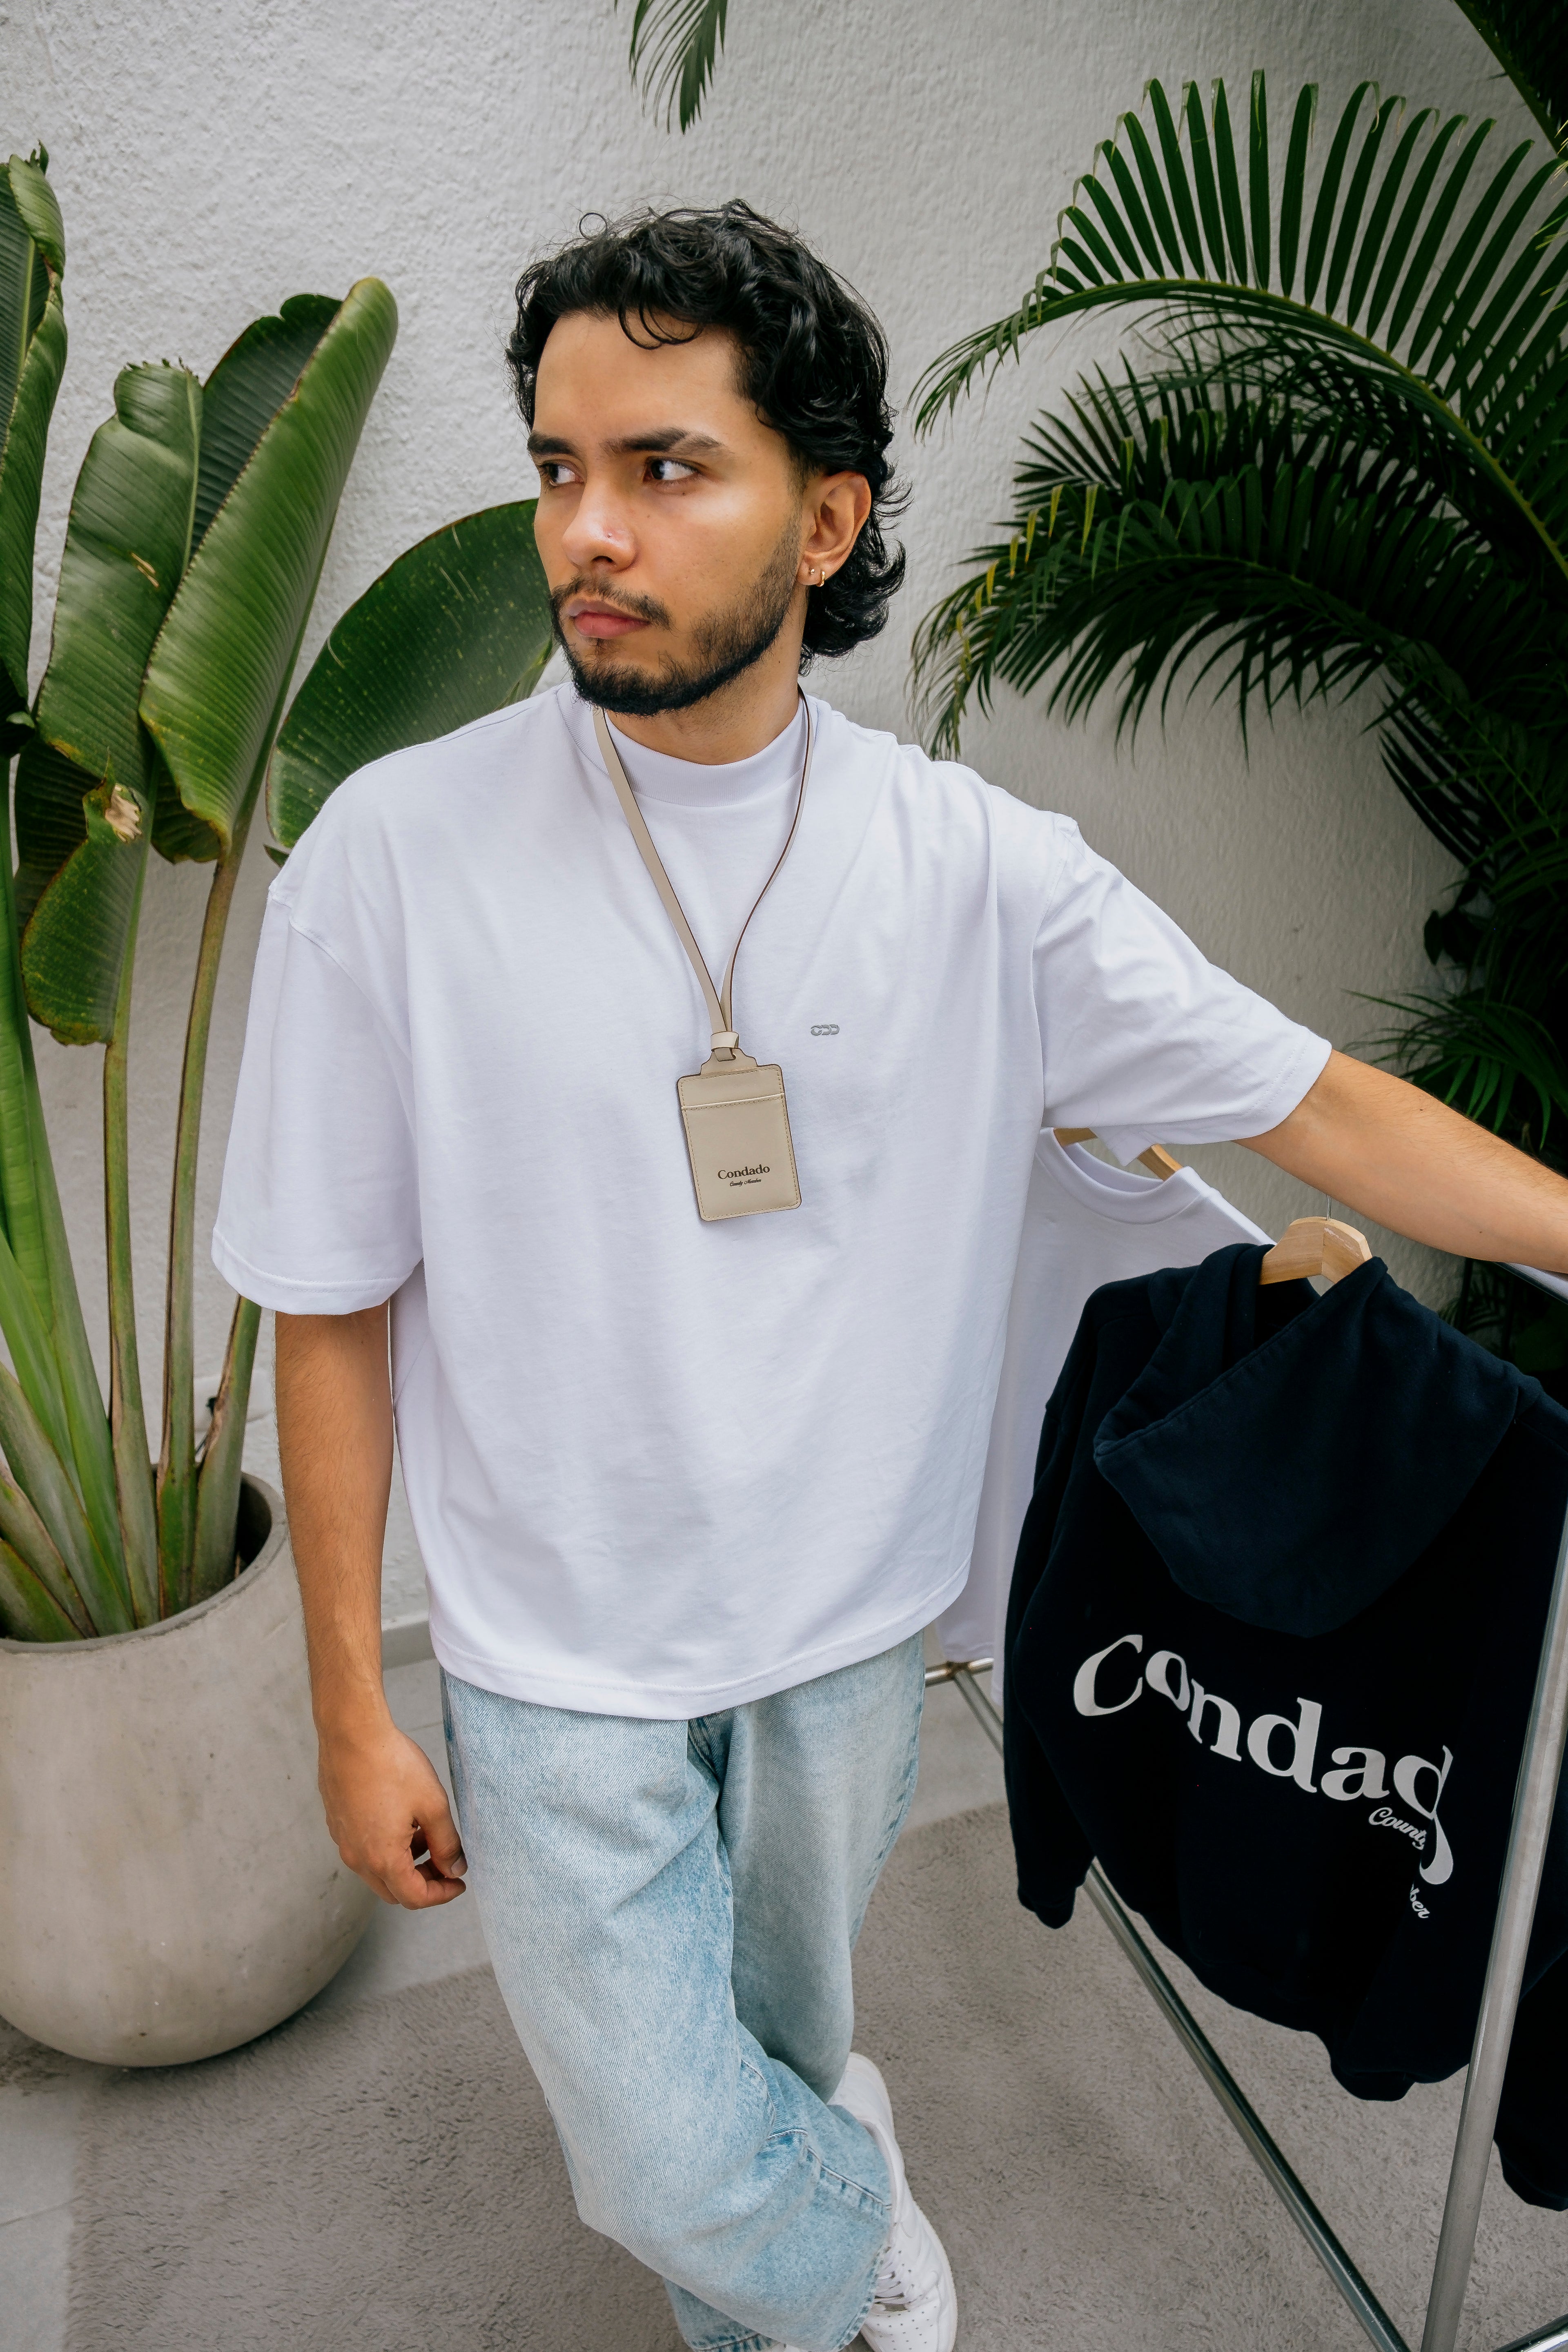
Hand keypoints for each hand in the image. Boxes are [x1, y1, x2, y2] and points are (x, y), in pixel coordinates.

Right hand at [318, 1714, 468, 1907]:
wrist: (352, 1734)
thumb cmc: (392, 1765)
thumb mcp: (433, 1805)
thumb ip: (447, 1843)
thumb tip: (455, 1868)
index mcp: (383, 1859)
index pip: (414, 1898)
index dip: (442, 1894)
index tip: (459, 1881)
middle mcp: (357, 1858)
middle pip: (394, 1890)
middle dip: (424, 1883)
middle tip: (446, 1862)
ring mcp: (343, 1841)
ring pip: (378, 1871)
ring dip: (405, 1864)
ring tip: (426, 1834)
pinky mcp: (338, 1824)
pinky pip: (364, 1850)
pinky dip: (387, 1848)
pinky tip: (402, 1820)